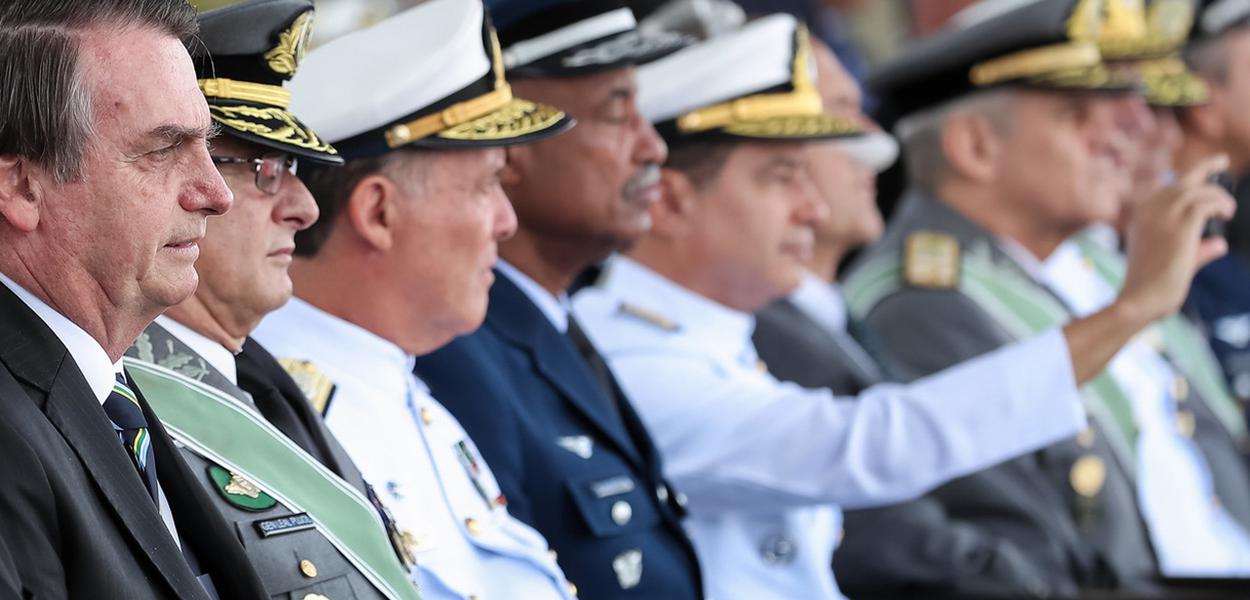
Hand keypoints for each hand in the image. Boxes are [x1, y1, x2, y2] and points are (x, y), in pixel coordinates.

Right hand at [1117, 154, 1234, 323]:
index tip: (1204, 179)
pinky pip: (1208, 203)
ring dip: (1219, 197)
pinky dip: (1221, 205)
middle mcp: (1150, 208)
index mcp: (1141, 214)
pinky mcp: (1182, 223)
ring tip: (1228, 211)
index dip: (1187, 181)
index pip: (1167, 187)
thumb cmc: (1153, 285)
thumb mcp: (1174, 261)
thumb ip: (1198, 250)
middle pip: (1184, 177)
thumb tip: (1220, 244)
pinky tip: (1226, 215)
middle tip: (1221, 161)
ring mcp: (1165, 213)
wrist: (1141, 297)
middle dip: (1205, 166)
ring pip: (1200, 189)